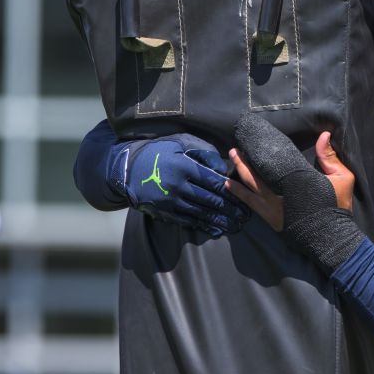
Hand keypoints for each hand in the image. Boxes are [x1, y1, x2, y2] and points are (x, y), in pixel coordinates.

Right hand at [117, 134, 248, 235]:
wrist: (128, 169)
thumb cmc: (159, 152)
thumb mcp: (181, 143)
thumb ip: (204, 152)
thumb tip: (223, 168)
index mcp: (184, 166)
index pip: (214, 181)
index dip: (231, 191)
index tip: (244, 197)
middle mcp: (178, 185)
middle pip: (210, 200)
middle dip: (230, 209)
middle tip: (245, 217)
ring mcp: (170, 201)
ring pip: (201, 213)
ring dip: (220, 221)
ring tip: (235, 226)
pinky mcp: (164, 212)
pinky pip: (187, 221)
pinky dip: (203, 226)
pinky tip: (216, 230)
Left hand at [227, 131, 353, 230]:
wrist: (334, 237)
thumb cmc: (338, 206)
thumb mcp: (342, 178)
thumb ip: (329, 157)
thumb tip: (323, 134)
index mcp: (293, 184)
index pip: (270, 166)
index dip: (256, 156)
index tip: (247, 145)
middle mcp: (278, 198)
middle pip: (254, 179)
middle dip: (242, 165)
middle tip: (233, 152)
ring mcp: (274, 213)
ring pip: (249, 196)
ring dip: (237, 183)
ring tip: (227, 175)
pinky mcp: (273, 223)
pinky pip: (253, 208)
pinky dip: (244, 198)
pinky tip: (235, 193)